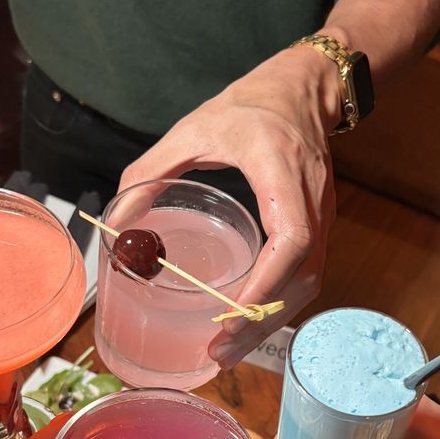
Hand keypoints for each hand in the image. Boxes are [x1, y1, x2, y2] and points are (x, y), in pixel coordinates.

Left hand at [119, 47, 339, 366]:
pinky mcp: (320, 226)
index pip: (290, 237)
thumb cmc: (250, 105)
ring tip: (229, 349)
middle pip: (303, 275)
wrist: (304, 88)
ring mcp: (323, 215)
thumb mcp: (193, 129)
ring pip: (309, 283)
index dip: (266, 282)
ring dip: (271, 321)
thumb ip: (150, 171)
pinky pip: (307, 276)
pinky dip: (278, 304)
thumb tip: (117, 222)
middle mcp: (312, 199)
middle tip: (220, 350)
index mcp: (281, 169)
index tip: (232, 311)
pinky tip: (248, 323)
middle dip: (263, 319)